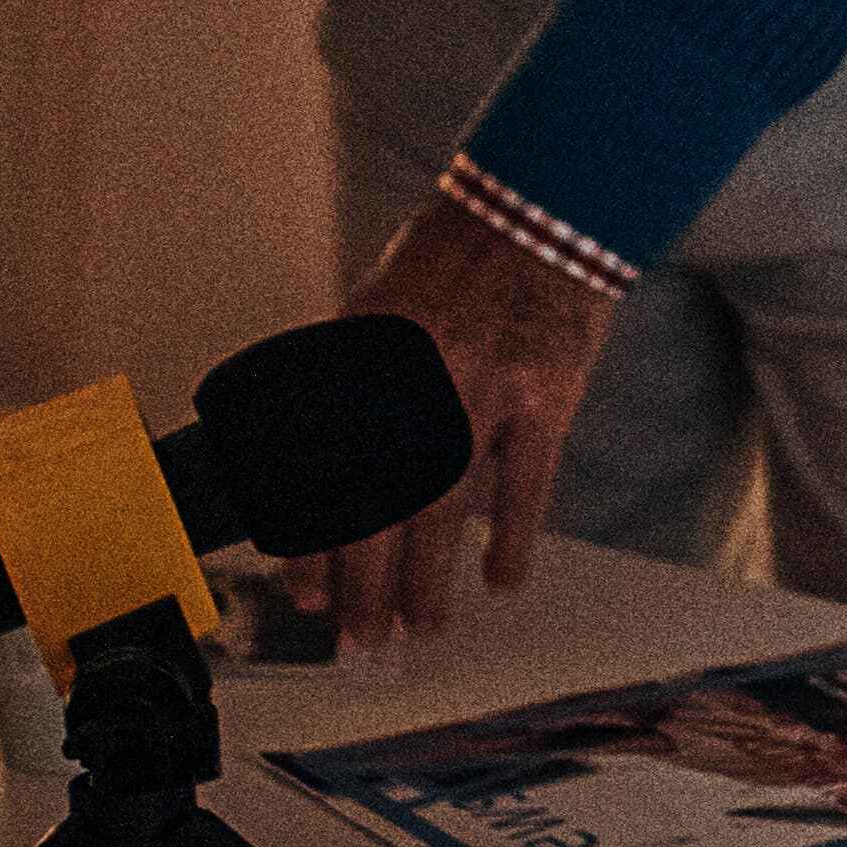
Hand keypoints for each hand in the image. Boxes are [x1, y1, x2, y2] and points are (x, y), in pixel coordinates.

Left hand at [309, 185, 622, 650]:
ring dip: (429, 580)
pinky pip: (524, 482)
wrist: (539, 209)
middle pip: (376, 508)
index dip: (310, 544)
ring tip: (421, 627)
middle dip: (364, 585)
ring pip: (443, 510)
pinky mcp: (544, 396)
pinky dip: (513, 537)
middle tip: (359, 637)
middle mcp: (409, 382)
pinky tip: (502, 579)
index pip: (320, 476)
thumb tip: (320, 472)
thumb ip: (347, 386)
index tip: (303, 593)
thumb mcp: (372, 311)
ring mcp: (480, 392)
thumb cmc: (452, 260)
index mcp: (357, 361)